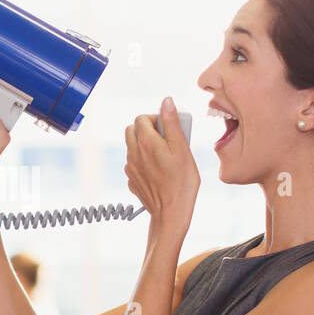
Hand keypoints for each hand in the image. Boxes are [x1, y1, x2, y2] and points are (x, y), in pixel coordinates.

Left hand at [124, 96, 198, 232]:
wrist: (171, 213)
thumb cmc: (182, 182)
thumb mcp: (182, 149)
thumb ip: (172, 123)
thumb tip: (166, 101)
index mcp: (146, 142)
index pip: (141, 118)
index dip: (155, 118)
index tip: (167, 127)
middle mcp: (134, 153)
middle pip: (131, 130)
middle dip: (145, 129)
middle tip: (164, 138)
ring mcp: (130, 168)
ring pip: (132, 146)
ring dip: (144, 144)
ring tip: (163, 155)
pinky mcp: (132, 180)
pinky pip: (134, 163)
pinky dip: (143, 161)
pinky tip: (158, 170)